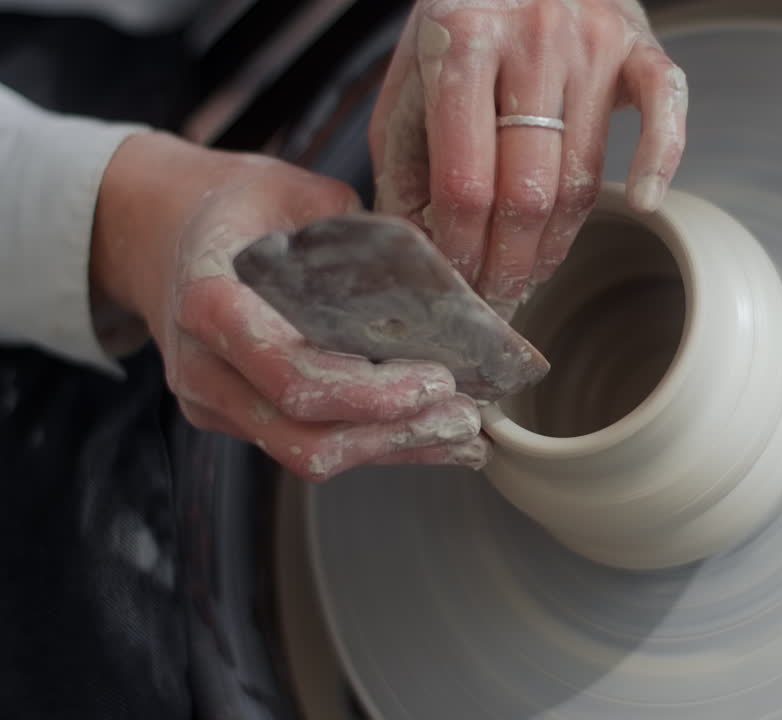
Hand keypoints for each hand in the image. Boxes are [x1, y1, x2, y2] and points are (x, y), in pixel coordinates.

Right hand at [91, 133, 489, 480]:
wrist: (158, 230)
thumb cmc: (236, 206)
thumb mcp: (299, 195)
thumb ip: (362, 236)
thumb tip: (446, 277)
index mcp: (211, 302)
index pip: (292, 373)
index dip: (371, 391)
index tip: (438, 378)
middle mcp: (205, 366)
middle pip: (305, 434)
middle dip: (395, 434)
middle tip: (467, 413)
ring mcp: (215, 401)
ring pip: (308, 454)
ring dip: (393, 450)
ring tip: (462, 433)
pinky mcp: (236, 419)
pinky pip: (306, 446)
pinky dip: (373, 447)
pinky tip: (430, 437)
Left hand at [369, 0, 688, 310]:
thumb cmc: (465, 20)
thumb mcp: (411, 76)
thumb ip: (406, 158)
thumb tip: (416, 248)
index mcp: (461, 41)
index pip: (465, 180)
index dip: (462, 248)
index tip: (458, 280)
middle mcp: (531, 38)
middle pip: (527, 190)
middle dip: (510, 261)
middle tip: (499, 292)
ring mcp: (593, 43)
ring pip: (583, 176)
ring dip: (558, 241)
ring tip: (533, 270)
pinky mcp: (641, 47)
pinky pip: (665, 116)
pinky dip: (658, 165)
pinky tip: (645, 204)